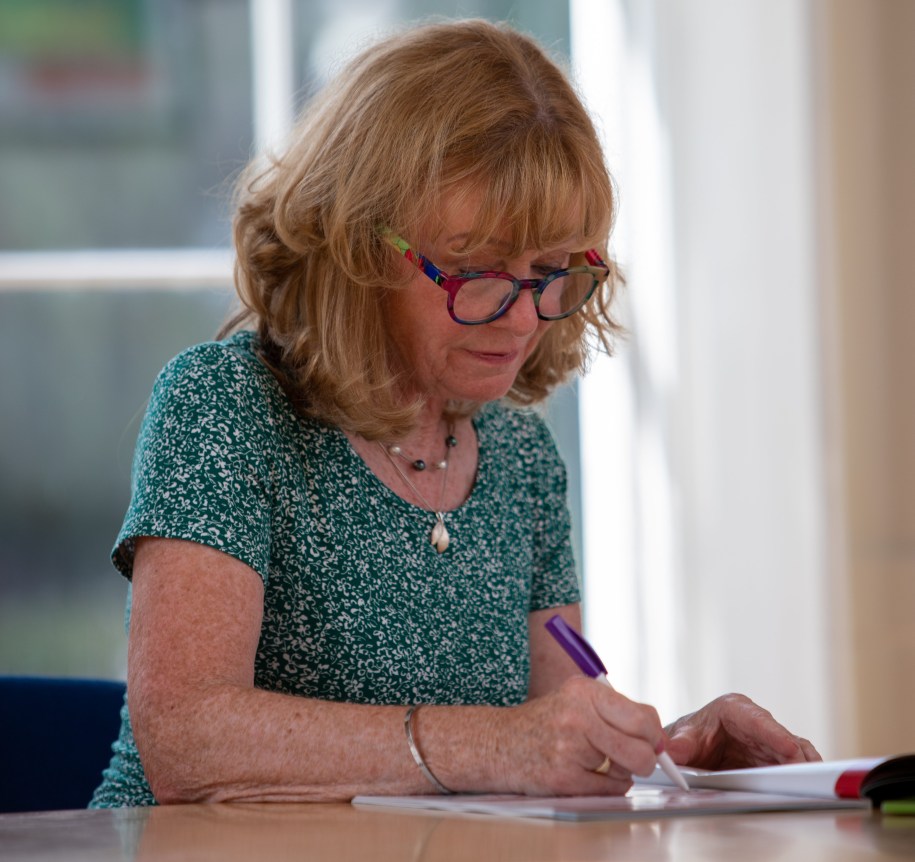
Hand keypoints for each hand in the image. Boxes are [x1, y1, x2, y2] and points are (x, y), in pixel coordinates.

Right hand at [496, 676, 665, 795]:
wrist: (498, 742)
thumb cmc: (546, 722)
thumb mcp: (576, 699)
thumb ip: (616, 711)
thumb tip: (659, 739)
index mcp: (584, 691)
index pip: (643, 716)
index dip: (654, 734)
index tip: (651, 741)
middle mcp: (577, 715)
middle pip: (642, 748)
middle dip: (646, 759)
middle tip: (637, 759)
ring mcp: (569, 748)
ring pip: (628, 771)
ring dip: (623, 772)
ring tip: (601, 762)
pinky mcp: (564, 777)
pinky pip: (610, 789)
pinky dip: (607, 787)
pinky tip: (587, 774)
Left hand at [664, 693, 820, 769]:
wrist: (692, 747)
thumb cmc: (690, 736)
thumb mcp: (683, 739)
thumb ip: (680, 745)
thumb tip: (673, 752)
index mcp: (734, 709)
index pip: (758, 720)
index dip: (775, 735)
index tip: (790, 749)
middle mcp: (756, 722)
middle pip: (782, 738)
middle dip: (795, 757)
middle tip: (804, 776)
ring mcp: (768, 741)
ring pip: (794, 751)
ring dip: (803, 767)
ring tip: (812, 784)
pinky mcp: (774, 757)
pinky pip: (793, 764)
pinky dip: (800, 775)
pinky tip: (808, 787)